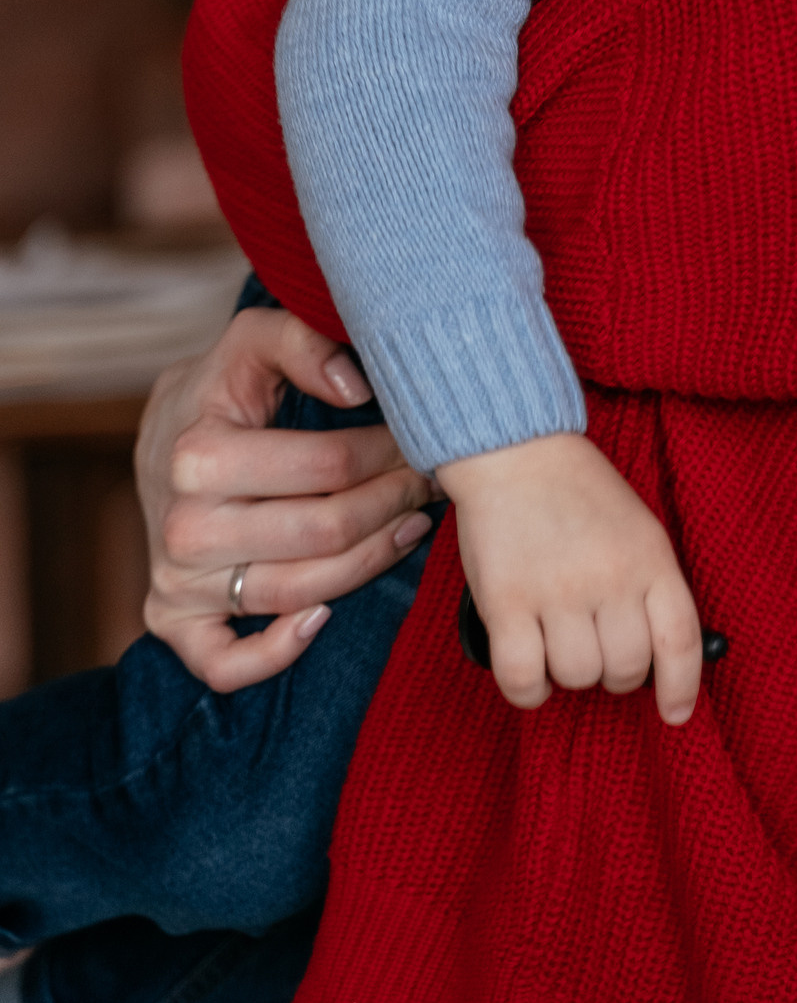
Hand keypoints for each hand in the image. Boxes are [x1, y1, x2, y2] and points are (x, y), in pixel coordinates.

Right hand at [138, 307, 435, 692]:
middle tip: (427, 483)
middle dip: (393, 504)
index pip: (330, 467)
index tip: (421, 441)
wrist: (163, 437)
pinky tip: (325, 618)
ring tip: (410, 525)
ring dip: (371, 562)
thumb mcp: (254, 338)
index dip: (391, 455)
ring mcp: (177, 580)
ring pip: (298, 593)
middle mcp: (183, 527)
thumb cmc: (222, 388)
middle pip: (324, 533)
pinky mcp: (173, 620)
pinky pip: (226, 665)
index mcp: (199, 456)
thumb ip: (302, 341)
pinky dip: (278, 653)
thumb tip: (355, 386)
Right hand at [438, 432, 701, 722]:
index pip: (680, 640)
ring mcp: (557, 590)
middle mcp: (610, 577)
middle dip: (614, 672)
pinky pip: (524, 679)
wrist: (516, 451)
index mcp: (650, 557)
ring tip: (557, 641)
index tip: (675, 714)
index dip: (682, 687)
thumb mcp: (639, 529)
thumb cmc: (581, 496)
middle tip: (595, 645)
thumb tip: (662, 662)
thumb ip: (651, 587)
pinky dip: (529, 689)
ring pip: (578, 676)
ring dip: (569, 673)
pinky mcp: (506, 601)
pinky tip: (530, 668)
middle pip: (627, 668)